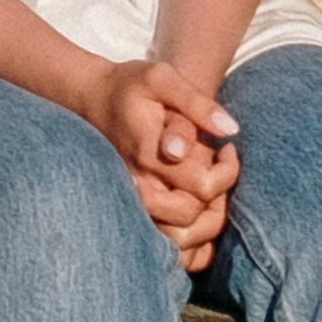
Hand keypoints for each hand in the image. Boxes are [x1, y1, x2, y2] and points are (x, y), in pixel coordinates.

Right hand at [91, 59, 239, 266]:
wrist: (90, 98)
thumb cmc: (131, 86)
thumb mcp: (162, 78)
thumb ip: (197, 103)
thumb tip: (231, 131)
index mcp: (148, 154)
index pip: (203, 186)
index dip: (228, 171)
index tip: (227, 149)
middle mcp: (137, 184)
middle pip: (190, 219)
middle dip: (217, 201)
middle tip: (219, 173)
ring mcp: (131, 200)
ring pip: (176, 238)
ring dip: (204, 221)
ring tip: (210, 191)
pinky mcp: (130, 207)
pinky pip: (163, 243)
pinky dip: (188, 239)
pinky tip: (198, 208)